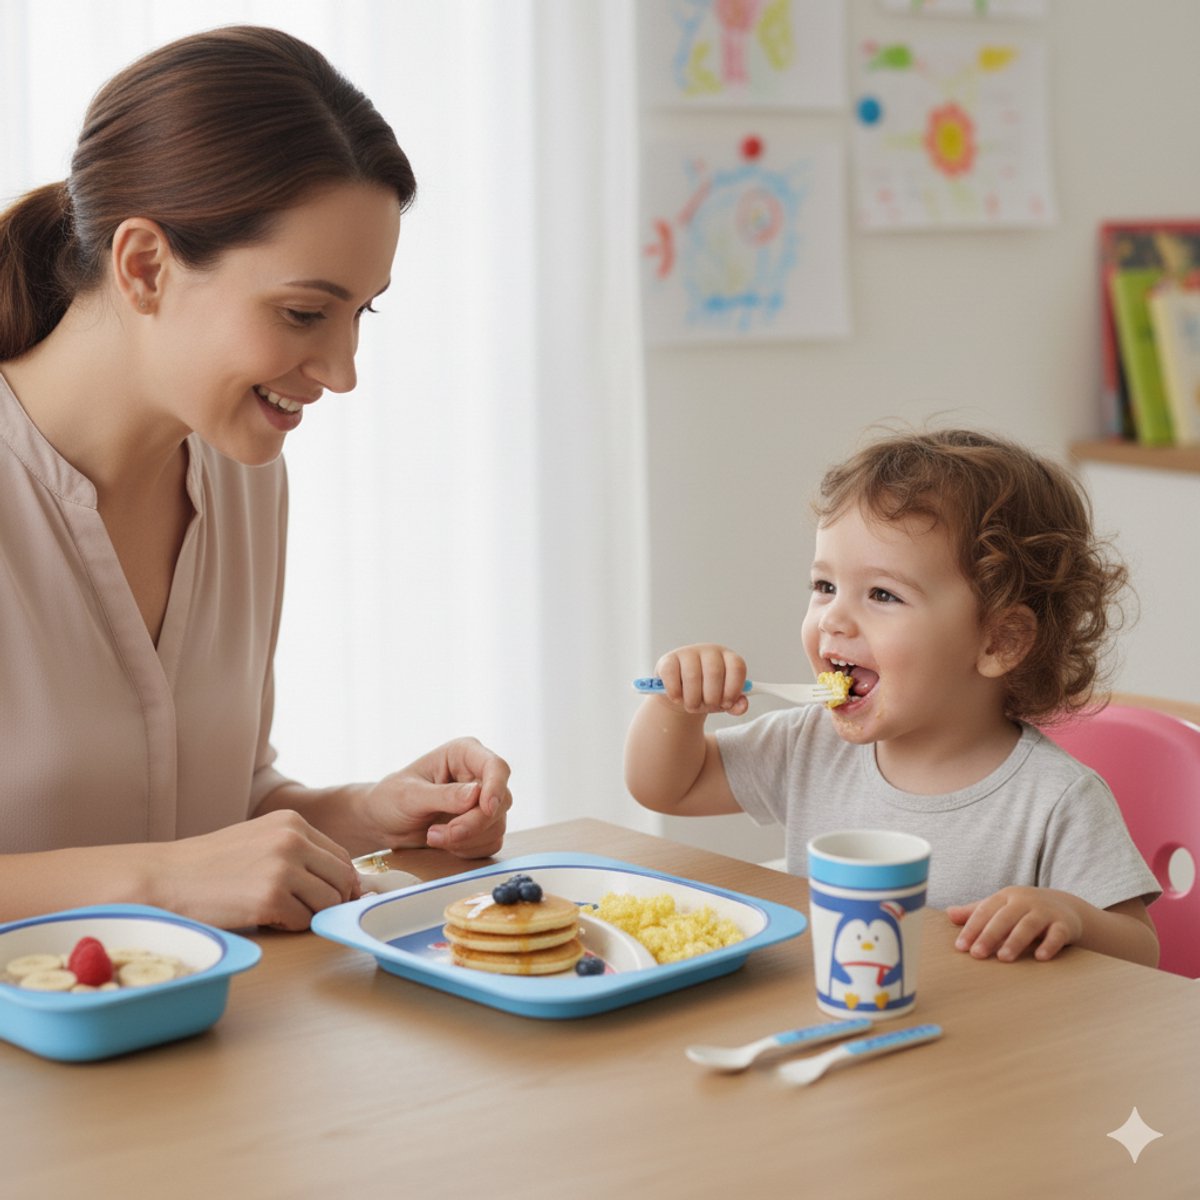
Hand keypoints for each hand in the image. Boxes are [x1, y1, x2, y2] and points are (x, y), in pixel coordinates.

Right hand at [157, 810, 360, 930]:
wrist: (163, 877)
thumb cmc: (209, 865)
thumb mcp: (260, 840)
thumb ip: (299, 852)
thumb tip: (344, 882)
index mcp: (292, 822)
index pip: (341, 857)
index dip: (340, 883)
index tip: (330, 898)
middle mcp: (292, 840)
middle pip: (342, 880)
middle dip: (332, 901)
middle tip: (309, 912)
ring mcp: (283, 869)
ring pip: (327, 902)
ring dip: (310, 915)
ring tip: (279, 912)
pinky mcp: (271, 898)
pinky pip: (303, 922)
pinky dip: (290, 927)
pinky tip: (265, 918)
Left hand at [362, 737, 510, 857]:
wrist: (383, 824)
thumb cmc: (391, 799)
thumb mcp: (410, 795)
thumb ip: (443, 795)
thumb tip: (475, 795)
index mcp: (464, 755)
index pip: (496, 767)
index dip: (496, 787)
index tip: (486, 808)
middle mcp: (479, 776)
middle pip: (500, 801)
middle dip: (472, 824)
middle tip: (436, 834)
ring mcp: (483, 803)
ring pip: (497, 825)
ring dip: (465, 839)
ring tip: (432, 836)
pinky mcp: (483, 827)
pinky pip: (490, 843)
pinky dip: (468, 850)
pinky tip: (445, 844)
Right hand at [653, 644, 748, 715]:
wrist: (680, 692)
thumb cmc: (706, 693)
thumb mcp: (722, 700)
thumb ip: (736, 705)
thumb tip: (742, 706)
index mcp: (727, 657)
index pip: (737, 667)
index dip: (733, 688)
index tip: (727, 703)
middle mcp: (709, 651)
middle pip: (714, 672)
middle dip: (711, 698)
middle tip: (707, 706)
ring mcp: (688, 652)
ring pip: (692, 676)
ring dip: (692, 699)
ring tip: (692, 706)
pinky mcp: (669, 659)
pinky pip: (672, 676)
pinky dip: (675, 693)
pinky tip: (677, 698)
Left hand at [947, 886, 1084, 962]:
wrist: (1066, 907)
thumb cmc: (1024, 911)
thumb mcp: (1001, 908)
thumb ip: (976, 912)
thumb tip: (948, 914)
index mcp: (1006, 897)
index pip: (985, 911)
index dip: (972, 928)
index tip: (961, 947)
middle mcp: (1025, 901)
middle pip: (1004, 918)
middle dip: (989, 935)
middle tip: (977, 954)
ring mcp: (1046, 911)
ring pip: (1028, 925)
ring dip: (1015, 941)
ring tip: (1003, 958)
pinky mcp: (1064, 924)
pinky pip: (1057, 934)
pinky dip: (1049, 945)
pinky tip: (1040, 957)